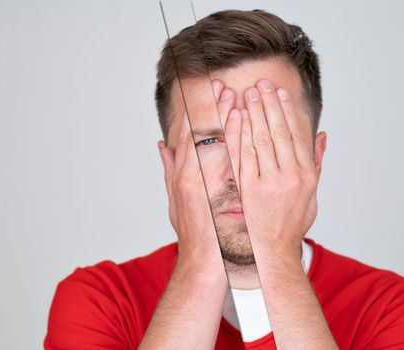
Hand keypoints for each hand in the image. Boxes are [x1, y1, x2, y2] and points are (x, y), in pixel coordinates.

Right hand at [157, 79, 236, 267]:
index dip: (196, 113)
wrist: (210, 262)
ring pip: (214, 141)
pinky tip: (242, 118)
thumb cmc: (196, 234)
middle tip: (220, 85)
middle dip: (210, 108)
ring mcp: (207, 184)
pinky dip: (234, 135)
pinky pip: (230, 156)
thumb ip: (169, 172)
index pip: (187, 137)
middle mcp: (191, 178)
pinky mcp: (223, 191)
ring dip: (223, 115)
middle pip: (199, 134)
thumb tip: (162, 146)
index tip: (205, 96)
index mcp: (181, 177)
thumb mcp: (176, 203)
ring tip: (233, 94)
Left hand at [237, 79, 318, 260]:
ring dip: (254, 114)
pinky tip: (236, 117)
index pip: (295, 135)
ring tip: (249, 93)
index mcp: (306, 175)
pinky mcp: (248, 189)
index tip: (279, 94)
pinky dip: (239, 135)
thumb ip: (316, 163)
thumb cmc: (291, 223)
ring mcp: (268, 182)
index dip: (286, 112)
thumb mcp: (312, 195)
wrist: (272, 251)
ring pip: (260, 140)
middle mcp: (290, 177)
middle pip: (278, 133)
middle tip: (261, 84)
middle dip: (268, 106)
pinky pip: (242, 156)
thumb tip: (321, 136)